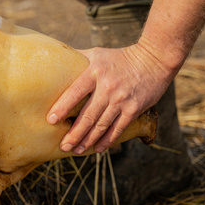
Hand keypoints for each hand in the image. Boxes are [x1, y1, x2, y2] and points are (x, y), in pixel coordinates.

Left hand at [46, 42, 173, 154]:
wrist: (154, 59)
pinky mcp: (134, 109)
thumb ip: (76, 58)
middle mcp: (107, 88)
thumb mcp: (96, 54)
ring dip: (88, 140)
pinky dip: (107, 140)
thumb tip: (55, 58)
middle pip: (87, 115)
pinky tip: (97, 149)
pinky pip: (118, 128)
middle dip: (74, 133)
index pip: (75, 92)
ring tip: (76, 150)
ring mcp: (121, 100)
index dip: (62, 107)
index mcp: (94, 72)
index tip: (51, 120)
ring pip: (101, 125)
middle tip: (63, 145)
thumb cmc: (119, 57)